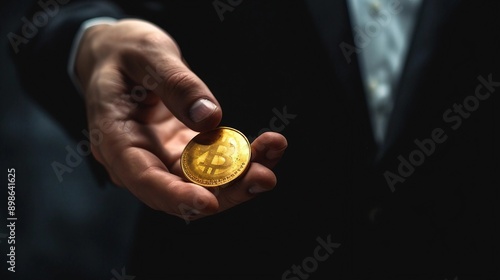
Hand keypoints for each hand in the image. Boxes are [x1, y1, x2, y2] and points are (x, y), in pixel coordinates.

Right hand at [74, 19, 286, 220]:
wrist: (123, 55)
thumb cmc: (125, 51)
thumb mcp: (147, 54)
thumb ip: (175, 83)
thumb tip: (210, 118)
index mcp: (116, 139)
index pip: (144, 179)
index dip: (176, 196)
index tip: (210, 203)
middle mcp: (140, 158)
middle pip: (182, 190)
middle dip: (225, 191)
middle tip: (263, 178)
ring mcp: (165, 157)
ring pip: (204, 183)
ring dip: (242, 176)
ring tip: (273, 151)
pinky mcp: (186, 150)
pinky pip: (215, 164)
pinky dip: (244, 158)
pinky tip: (270, 144)